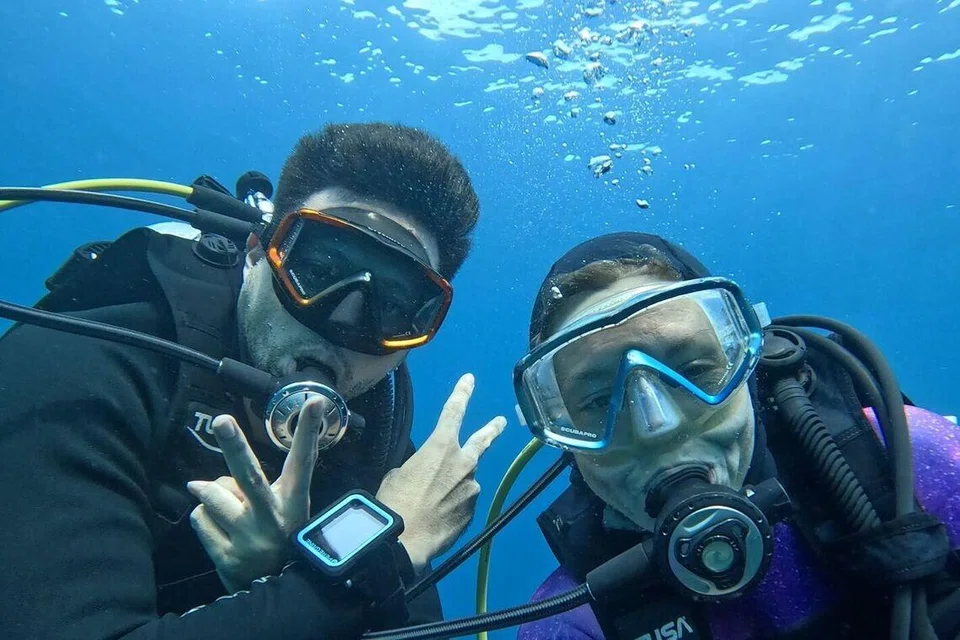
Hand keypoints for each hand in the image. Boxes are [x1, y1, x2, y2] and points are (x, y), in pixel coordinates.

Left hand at [186, 397, 328, 592]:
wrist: (277, 591)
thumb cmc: (278, 538)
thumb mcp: (282, 511)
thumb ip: (253, 490)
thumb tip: (210, 481)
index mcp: (293, 501)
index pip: (303, 460)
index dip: (309, 431)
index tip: (315, 401)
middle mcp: (273, 518)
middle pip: (249, 476)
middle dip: (235, 446)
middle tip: (221, 420)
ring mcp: (249, 538)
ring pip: (212, 496)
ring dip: (211, 495)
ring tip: (226, 509)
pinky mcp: (227, 556)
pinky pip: (199, 518)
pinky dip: (204, 519)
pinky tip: (220, 530)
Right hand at [376, 373, 506, 575]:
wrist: (405, 539)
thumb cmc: (395, 501)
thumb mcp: (399, 474)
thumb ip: (418, 466)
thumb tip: (426, 473)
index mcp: (441, 447)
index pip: (453, 411)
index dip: (462, 393)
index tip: (470, 380)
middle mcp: (464, 463)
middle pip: (482, 441)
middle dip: (492, 429)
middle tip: (501, 421)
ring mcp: (472, 488)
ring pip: (465, 482)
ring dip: (454, 488)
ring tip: (433, 504)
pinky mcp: (474, 511)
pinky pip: (463, 504)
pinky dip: (452, 508)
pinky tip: (437, 519)